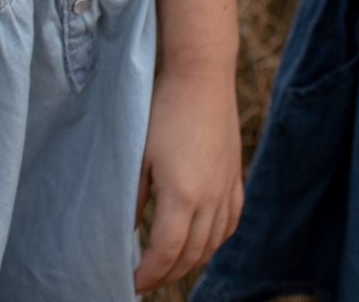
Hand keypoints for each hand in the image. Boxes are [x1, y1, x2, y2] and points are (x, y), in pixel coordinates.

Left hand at [132, 64, 242, 291]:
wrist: (202, 76)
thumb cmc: (163, 110)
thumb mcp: (138, 155)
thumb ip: (132, 199)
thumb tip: (123, 233)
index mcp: (182, 195)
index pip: (167, 252)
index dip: (149, 274)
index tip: (131, 283)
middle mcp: (210, 198)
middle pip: (191, 255)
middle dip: (167, 275)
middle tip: (145, 281)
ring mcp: (226, 189)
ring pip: (213, 243)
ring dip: (191, 261)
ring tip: (169, 267)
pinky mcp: (235, 177)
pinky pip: (230, 223)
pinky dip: (215, 241)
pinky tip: (202, 242)